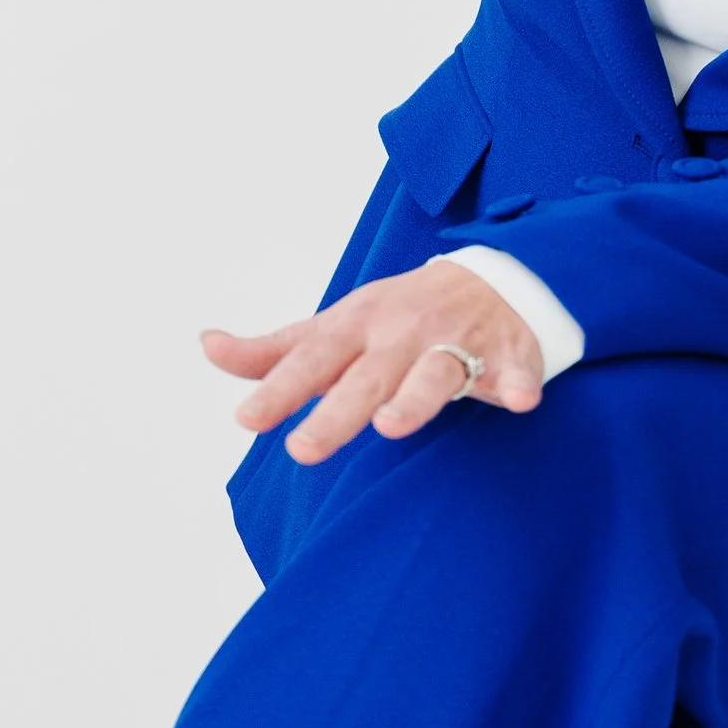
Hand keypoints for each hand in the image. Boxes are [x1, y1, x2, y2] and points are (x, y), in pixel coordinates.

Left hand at [203, 259, 547, 464]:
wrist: (492, 277)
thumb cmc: (400, 315)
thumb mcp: (336, 325)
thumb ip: (275, 350)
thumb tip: (208, 346)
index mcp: (358, 326)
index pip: (312, 360)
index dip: (279, 388)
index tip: (247, 419)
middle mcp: (404, 333)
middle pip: (367, 376)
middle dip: (338, 411)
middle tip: (304, 450)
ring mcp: (456, 340)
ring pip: (435, 372)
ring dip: (415, 397)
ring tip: (391, 425)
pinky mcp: (507, 352)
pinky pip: (515, 368)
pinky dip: (518, 381)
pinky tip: (519, 399)